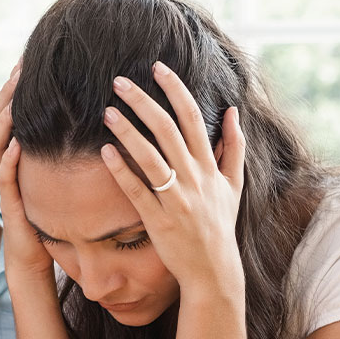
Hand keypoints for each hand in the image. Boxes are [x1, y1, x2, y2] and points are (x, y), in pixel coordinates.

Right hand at [0, 61, 56, 284]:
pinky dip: (10, 159)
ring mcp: (6, 183)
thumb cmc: (49, 218)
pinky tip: (18, 142)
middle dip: (8, 93)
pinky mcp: (11, 204)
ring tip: (15, 97)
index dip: (17, 88)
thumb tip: (87, 126)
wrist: (34, 257)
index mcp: (18, 156)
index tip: (29, 61)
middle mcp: (7, 165)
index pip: (12, 114)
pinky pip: (6, 177)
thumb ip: (61, 154)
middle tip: (20, 66)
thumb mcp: (56, 178)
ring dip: (5, 120)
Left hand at [101, 61, 245, 296]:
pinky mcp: (159, 220)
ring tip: (107, 111)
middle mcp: (194, 178)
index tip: (157, 68)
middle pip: (167, 129)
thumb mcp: (234, 185)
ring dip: (127, 131)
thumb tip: (233, 112)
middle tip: (119, 82)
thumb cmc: (220, 226)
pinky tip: (105, 152)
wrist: (213, 270)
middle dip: (143, 101)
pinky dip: (121, 171)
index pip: (192, 117)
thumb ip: (234, 147)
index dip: (175, 89)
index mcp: (210, 166)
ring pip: (150, 157)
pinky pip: (137, 191)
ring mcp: (176, 199)